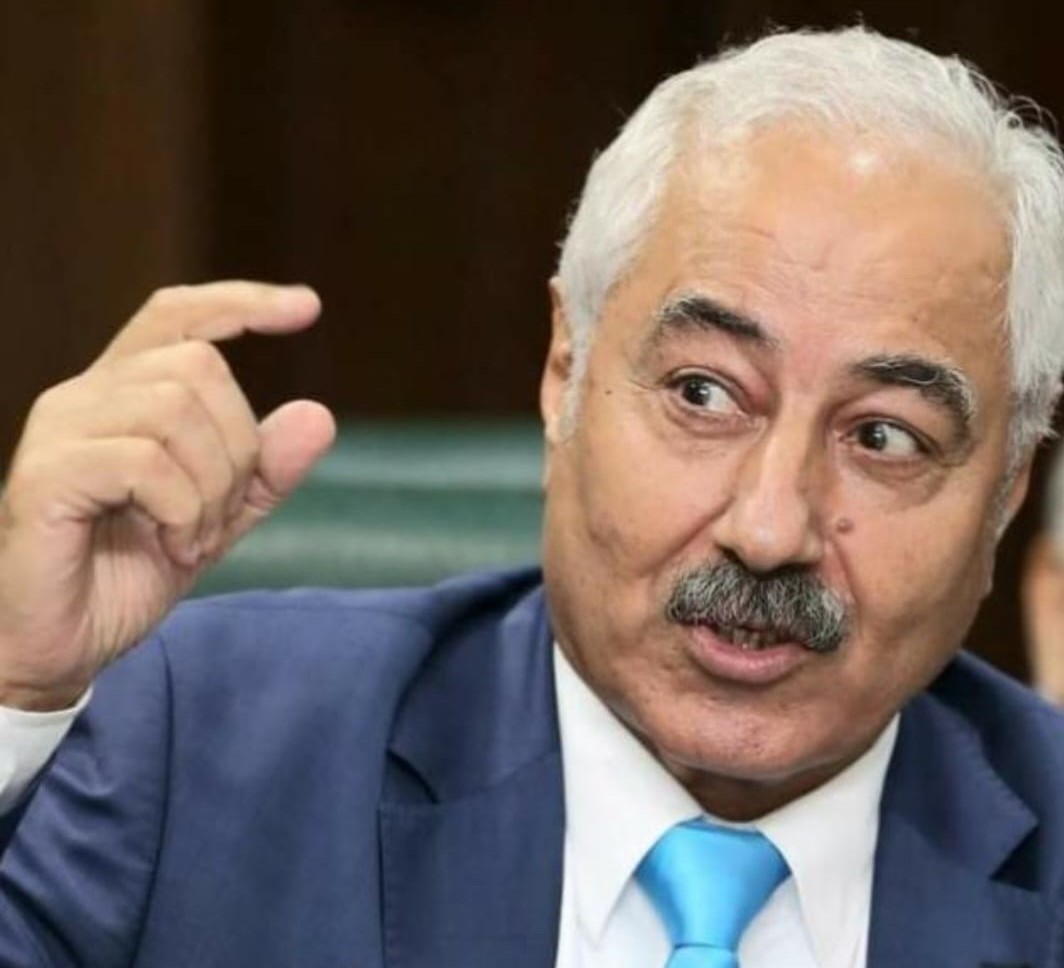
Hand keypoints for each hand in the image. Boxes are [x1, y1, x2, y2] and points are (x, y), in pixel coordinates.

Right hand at [0, 281, 335, 709]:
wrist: (60, 644)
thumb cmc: (126, 574)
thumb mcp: (219, 519)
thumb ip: (266, 471)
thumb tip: (319, 415)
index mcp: (124, 395)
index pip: (180, 316)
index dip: (241, 303)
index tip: (307, 307)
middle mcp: (87, 396)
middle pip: (199, 365)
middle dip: (238, 446)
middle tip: (220, 516)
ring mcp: (62, 430)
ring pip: (177, 408)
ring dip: (211, 486)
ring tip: (192, 537)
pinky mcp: (49, 474)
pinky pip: (147, 462)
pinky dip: (184, 510)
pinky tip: (173, 545)